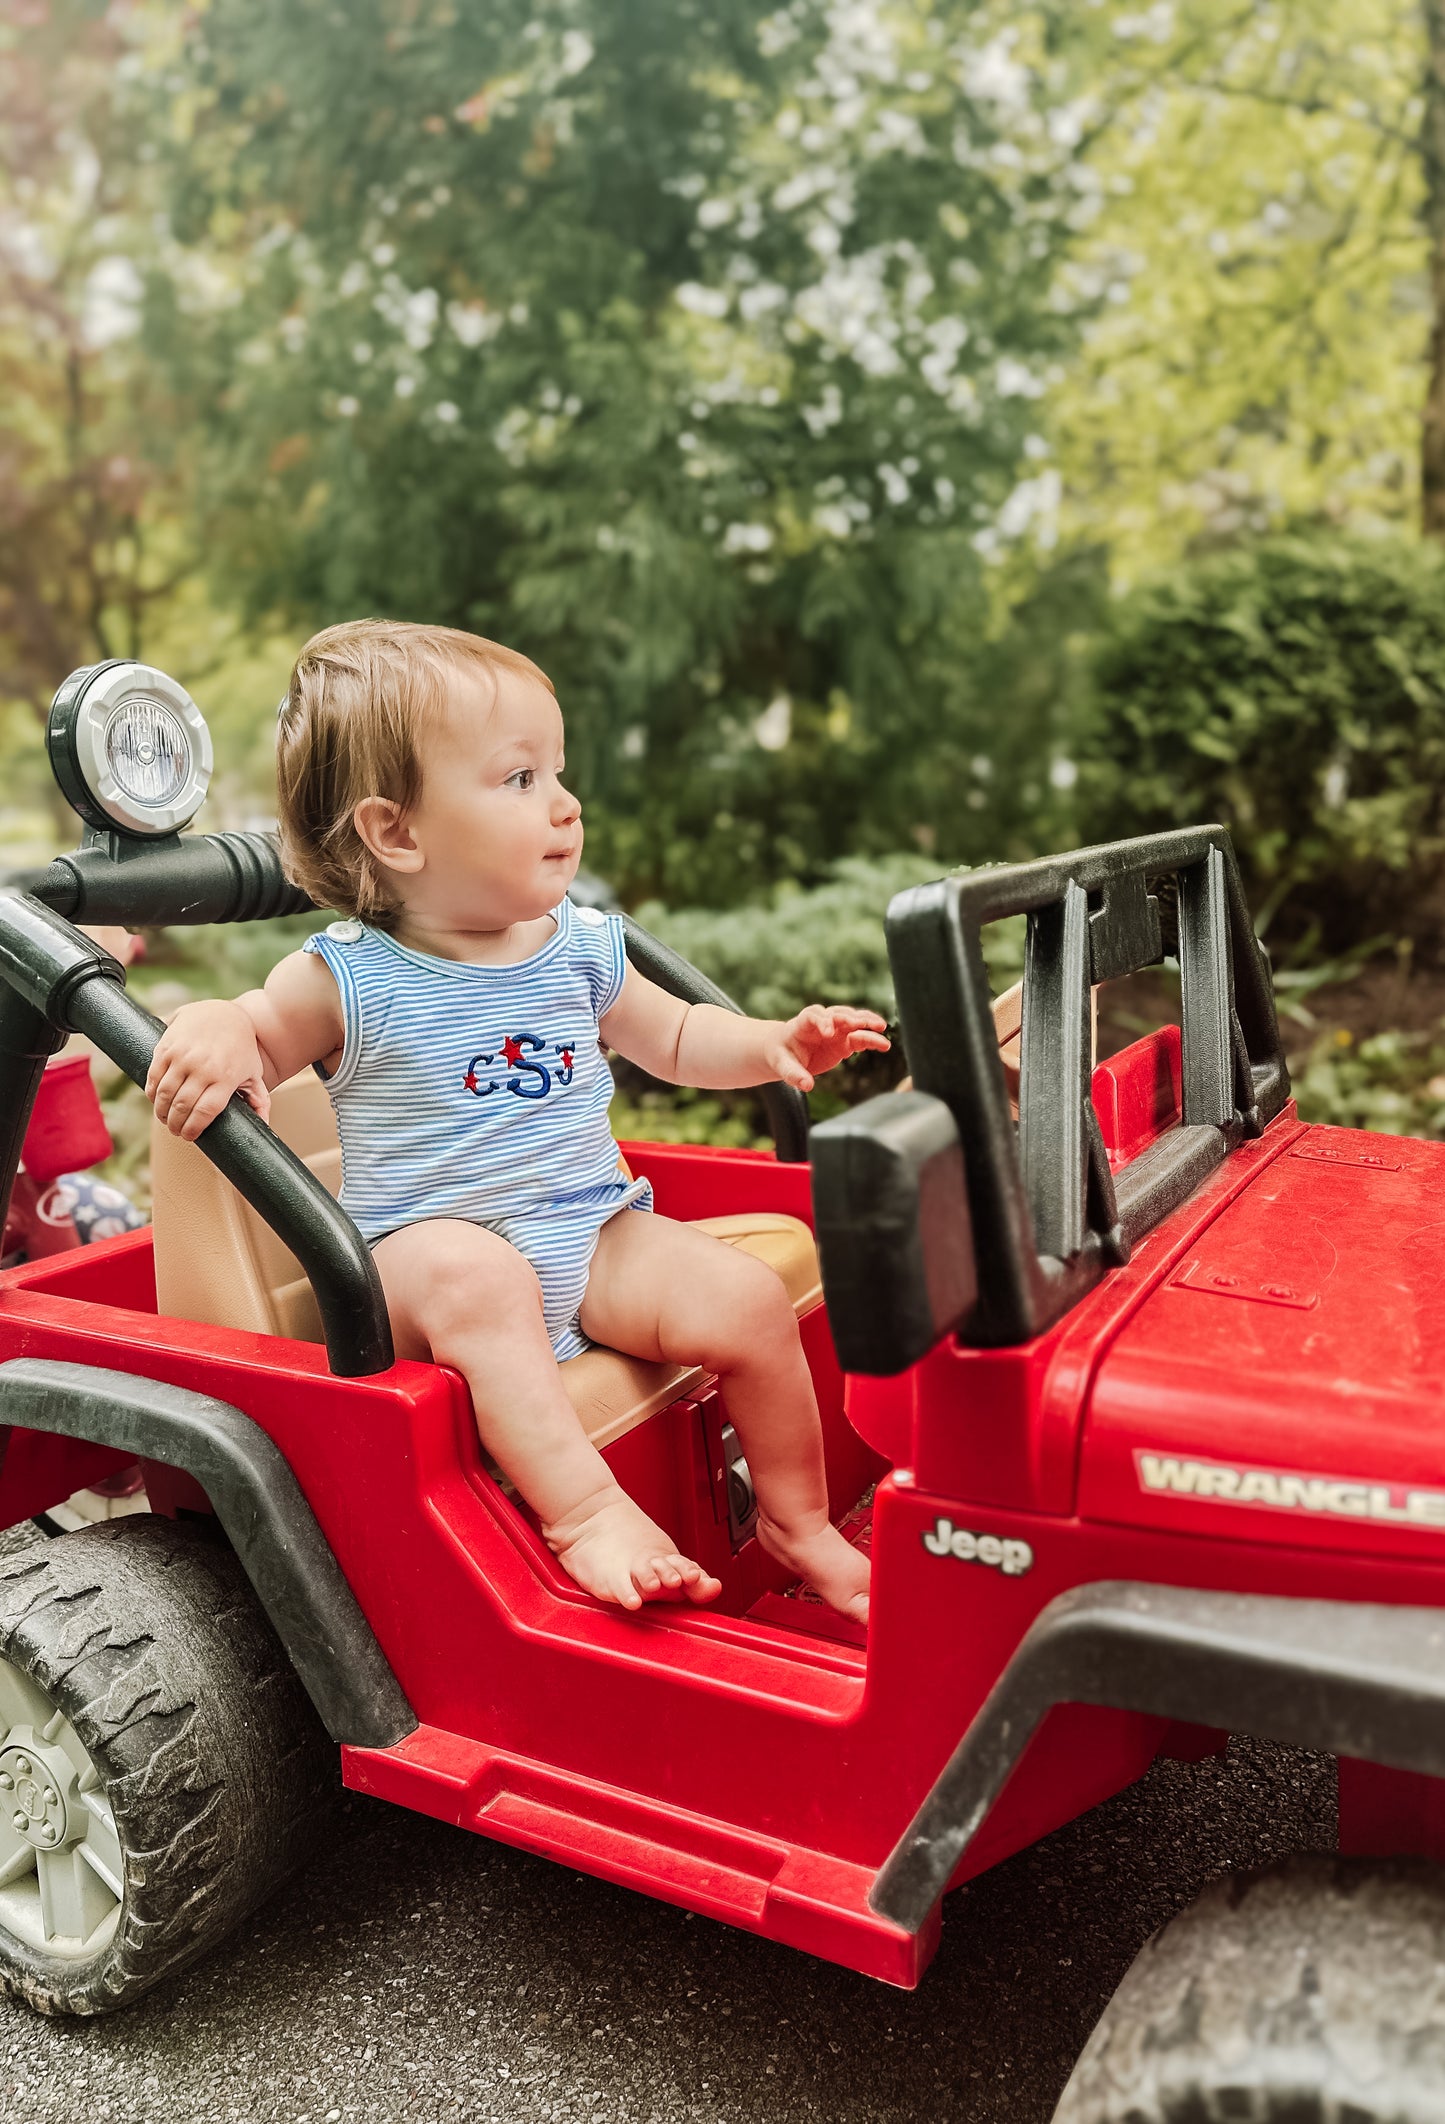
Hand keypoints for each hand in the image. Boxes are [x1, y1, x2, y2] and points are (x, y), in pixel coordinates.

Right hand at [145, 1000, 270, 1139]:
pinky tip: (156, 1100)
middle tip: (175, 1130)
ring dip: (161, 1112)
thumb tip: (264, 1126)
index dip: (193, 1129)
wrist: (224, 1013)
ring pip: (164, 1094)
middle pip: (182, 1106)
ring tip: (165, 1118)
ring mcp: (183, 1056)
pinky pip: (154, 1076)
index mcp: (225, 1077)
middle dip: (175, 1125)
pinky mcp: (167, 1046)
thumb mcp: (254, 1073)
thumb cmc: (241, 1049)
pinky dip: (152, 1093)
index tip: (189, 1136)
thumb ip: (259, 1101)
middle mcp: (203, 1067)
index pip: (204, 1112)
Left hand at [767, 1004, 889, 1093]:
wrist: (787, 1052)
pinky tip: (884, 1043)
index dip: (822, 1021)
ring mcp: (836, 1030)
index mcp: (803, 1023)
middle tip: (858, 1023)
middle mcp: (823, 1022)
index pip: (813, 1016)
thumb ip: (794, 1074)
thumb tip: (807, 1086)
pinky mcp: (845, 1041)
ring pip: (853, 1020)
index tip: (828, 1033)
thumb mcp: (782, 1066)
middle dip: (848, 1018)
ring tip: (881, 1027)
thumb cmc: (782, 1055)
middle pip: (837, 1014)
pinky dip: (872, 1038)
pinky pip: (860, 1037)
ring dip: (866, 1021)